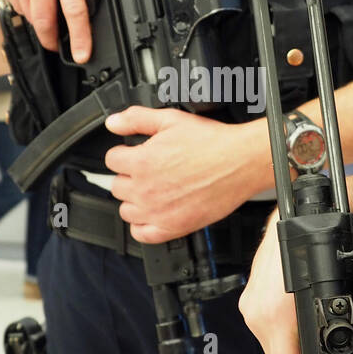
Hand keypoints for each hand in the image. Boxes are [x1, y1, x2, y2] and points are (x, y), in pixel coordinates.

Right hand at [0, 0, 90, 61]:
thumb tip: (89, 13)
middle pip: (45, 23)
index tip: (81, 55)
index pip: (74, 10)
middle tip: (58, 46)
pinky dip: (28, 9)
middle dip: (52, 41)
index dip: (79, 38)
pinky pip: (19, 8)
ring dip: (40, 22)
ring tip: (46, 7)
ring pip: (31, 18)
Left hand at [103, 107, 262, 241]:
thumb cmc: (211, 143)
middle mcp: (145, 189)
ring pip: (126, 210)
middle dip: (129, 176)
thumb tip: (113, 123)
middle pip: (117, 186)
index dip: (124, 154)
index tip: (134, 154)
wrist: (240, 162)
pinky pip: (142, 234)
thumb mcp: (171, 119)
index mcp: (141, 162)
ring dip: (134, 200)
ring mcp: (157, 212)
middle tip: (147, 171)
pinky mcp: (172, 228)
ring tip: (152, 191)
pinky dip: (143, 226)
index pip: (112, 160)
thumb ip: (137, 119)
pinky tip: (153, 214)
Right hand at [239, 211, 352, 353]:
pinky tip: (305, 348)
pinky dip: (292, 344)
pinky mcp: (256, 300)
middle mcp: (259, 313)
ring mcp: (254, 307)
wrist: (299, 202)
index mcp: (276, 314)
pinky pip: (274, 333)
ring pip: (279, 350)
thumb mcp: (350, 284)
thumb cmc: (322, 235)